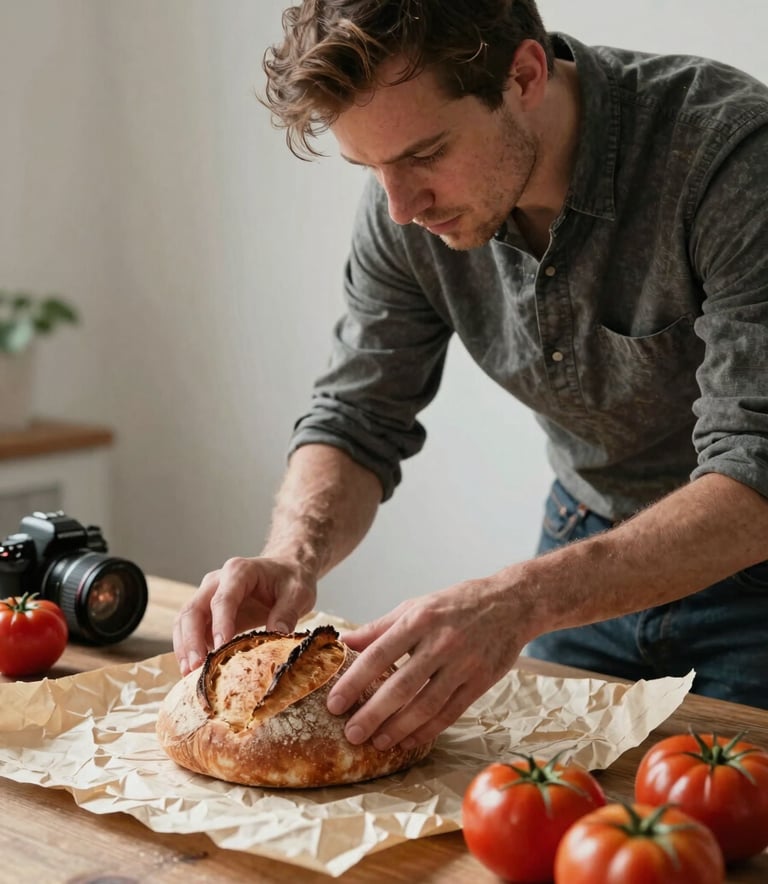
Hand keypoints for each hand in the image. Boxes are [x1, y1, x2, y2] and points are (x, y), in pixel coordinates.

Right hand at [172, 556, 316, 674]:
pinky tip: (194, 670)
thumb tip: (277, 636)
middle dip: (191, 640)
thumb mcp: (298, 593)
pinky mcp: (207, 611)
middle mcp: (217, 581)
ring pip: (185, 619)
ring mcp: (208, 595)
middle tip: (195, 667)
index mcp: (239, 571)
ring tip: (189, 674)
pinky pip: (191, 629)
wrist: (286, 570)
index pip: (223, 599)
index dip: (220, 623)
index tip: (220, 647)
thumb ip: (287, 613)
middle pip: (193, 609)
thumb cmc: (291, 580)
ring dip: (184, 646)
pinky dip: (189, 648)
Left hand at [326, 576, 528, 750]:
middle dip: (372, 714)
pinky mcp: (481, 681)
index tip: (334, 703)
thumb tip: (343, 643)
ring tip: (376, 743)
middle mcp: (441, 642)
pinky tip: (408, 741)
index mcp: (419, 619)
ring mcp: (463, 664)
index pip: (379, 654)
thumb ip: (378, 628)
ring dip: (398, 729)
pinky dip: (427, 731)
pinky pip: (450, 713)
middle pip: (401, 686)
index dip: (354, 681)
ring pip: (426, 705)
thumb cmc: (454, 604)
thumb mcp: (415, 606)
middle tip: (351, 733)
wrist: (510, 603)